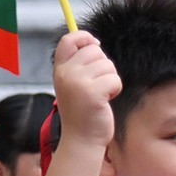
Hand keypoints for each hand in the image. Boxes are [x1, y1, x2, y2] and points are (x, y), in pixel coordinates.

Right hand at [51, 31, 120, 147]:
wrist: (82, 138)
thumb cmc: (83, 111)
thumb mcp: (74, 84)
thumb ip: (80, 65)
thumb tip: (94, 43)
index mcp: (59, 70)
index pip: (68, 40)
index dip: (84, 37)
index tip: (95, 43)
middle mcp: (65, 73)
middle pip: (95, 51)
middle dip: (104, 66)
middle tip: (98, 85)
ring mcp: (78, 82)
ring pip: (108, 65)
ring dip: (110, 80)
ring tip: (100, 95)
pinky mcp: (93, 92)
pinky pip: (115, 79)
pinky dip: (116, 90)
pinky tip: (105, 101)